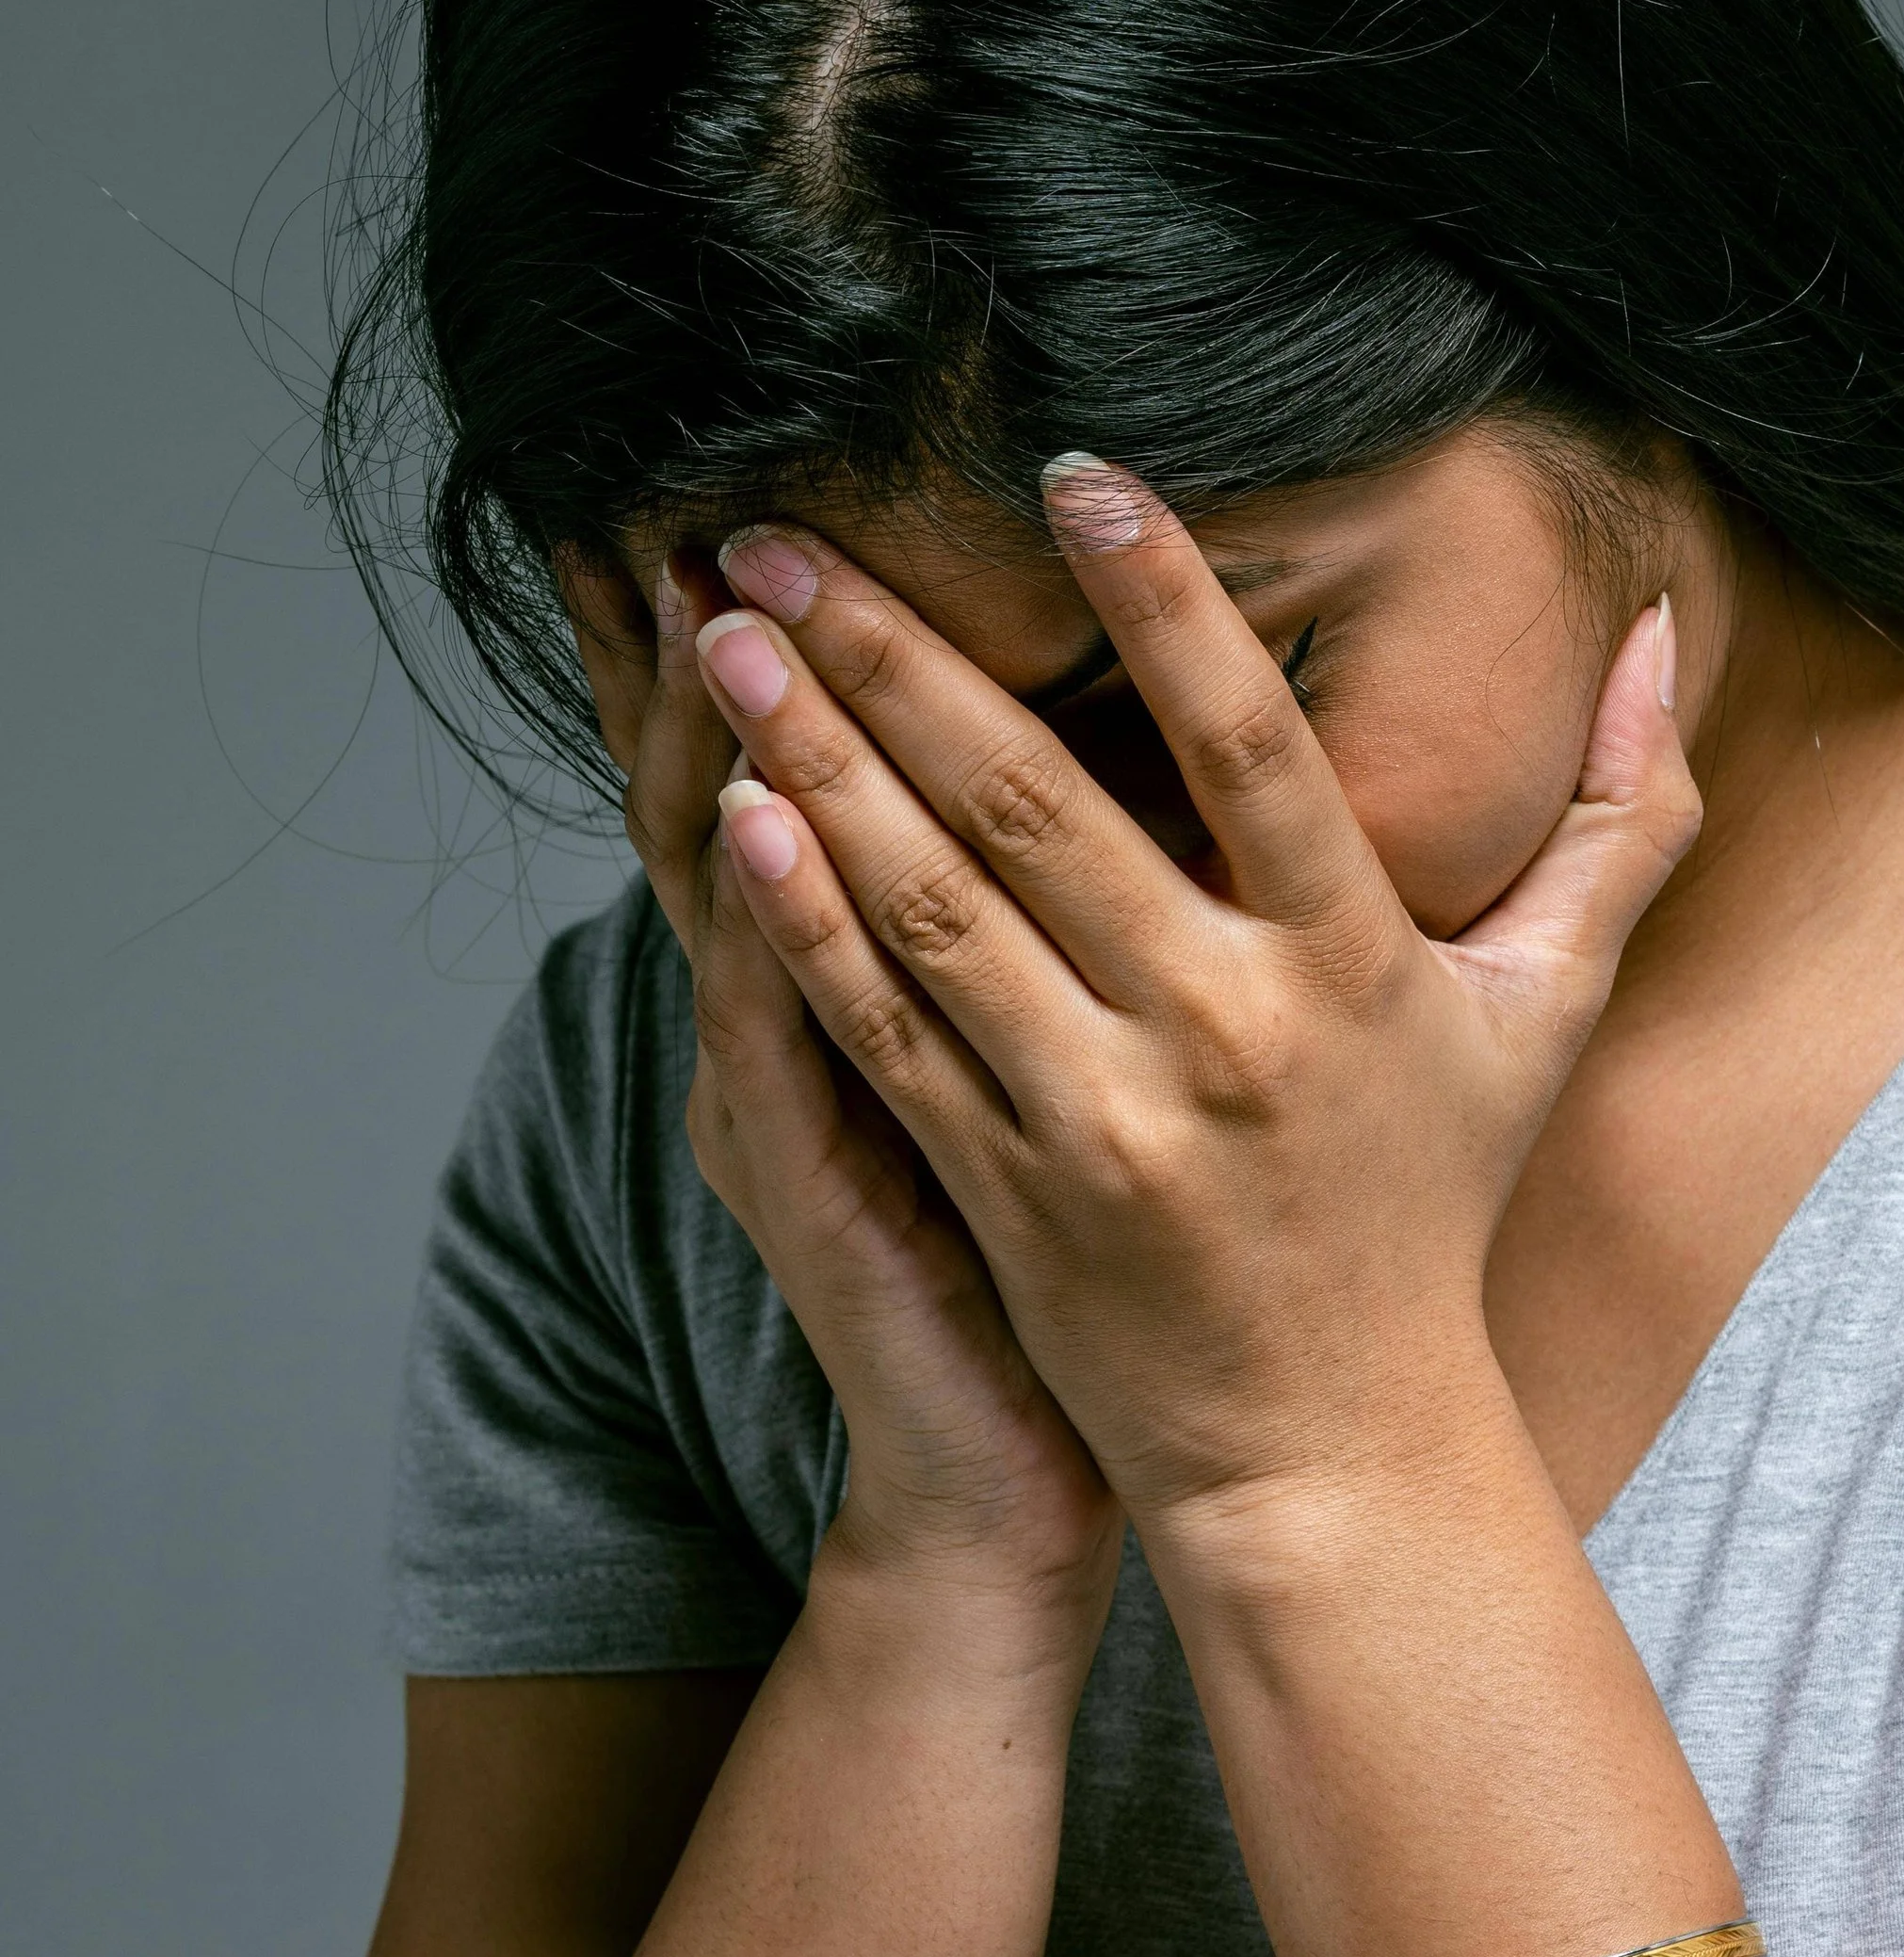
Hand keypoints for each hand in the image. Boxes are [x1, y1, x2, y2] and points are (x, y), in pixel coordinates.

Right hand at [557, 549, 1119, 1618]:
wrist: (1021, 1459)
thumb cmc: (1067, 1248)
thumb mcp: (1044, 1057)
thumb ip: (1060, 911)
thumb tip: (1154, 751)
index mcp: (878, 970)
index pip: (803, 773)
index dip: (771, 647)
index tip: (753, 497)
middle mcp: (801, 1013)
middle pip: (727, 795)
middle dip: (708, 652)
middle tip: (696, 499)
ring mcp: (792, 1095)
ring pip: (736, 888)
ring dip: (716, 744)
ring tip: (714, 601)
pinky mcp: (822, 1184)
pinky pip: (783, 1034)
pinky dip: (767, 925)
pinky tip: (752, 820)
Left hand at [692, 465, 1700, 1531]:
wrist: (1328, 1447)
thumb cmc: (1428, 1204)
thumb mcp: (1550, 1012)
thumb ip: (1617, 821)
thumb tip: (1667, 635)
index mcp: (1352, 964)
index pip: (1253, 750)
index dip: (1168, 604)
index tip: (1074, 473)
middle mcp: (1220, 1030)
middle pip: (1035, 807)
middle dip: (897, 652)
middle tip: (785, 529)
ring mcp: (1099, 1116)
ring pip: (933, 905)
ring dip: (816, 759)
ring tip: (727, 638)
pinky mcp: (1006, 1187)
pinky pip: (888, 1031)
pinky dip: (807, 924)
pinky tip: (735, 819)